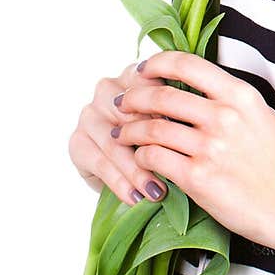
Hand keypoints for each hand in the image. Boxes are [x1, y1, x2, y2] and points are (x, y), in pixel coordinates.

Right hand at [68, 60, 172, 206]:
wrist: (132, 171)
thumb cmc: (162, 141)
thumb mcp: (175, 124)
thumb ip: (178, 115)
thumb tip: (196, 127)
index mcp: (134, 76)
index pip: (150, 85)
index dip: (167, 108)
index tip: (185, 131)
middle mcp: (108, 90)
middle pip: (131, 115)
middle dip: (154, 143)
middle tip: (176, 165)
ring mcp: (89, 115)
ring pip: (115, 142)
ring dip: (137, 171)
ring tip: (157, 192)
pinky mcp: (78, 142)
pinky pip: (100, 164)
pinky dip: (120, 183)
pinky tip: (135, 198)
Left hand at [110, 50, 274, 252]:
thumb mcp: (264, 116)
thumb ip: (232, 100)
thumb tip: (199, 88)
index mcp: (241, 96)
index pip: (188, 65)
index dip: (158, 63)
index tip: (143, 69)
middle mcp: (223, 116)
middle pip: (162, 96)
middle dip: (134, 97)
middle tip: (122, 102)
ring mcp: (210, 147)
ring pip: (152, 128)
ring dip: (130, 129)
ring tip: (122, 133)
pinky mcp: (198, 177)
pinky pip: (155, 158)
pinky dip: (141, 157)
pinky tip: (140, 159)